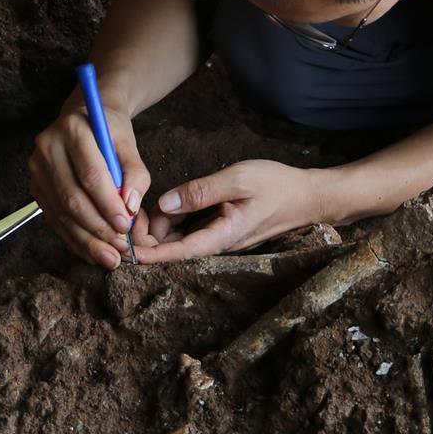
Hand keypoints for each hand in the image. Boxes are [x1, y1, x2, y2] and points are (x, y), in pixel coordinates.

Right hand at [30, 88, 149, 267]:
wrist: (85, 115)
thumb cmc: (109, 129)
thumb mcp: (128, 142)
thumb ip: (135, 172)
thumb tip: (130, 206)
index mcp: (72, 129)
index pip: (90, 175)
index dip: (107, 204)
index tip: (125, 225)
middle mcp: (47, 148)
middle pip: (72, 197)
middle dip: (97, 227)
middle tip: (119, 247)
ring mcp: (37, 169)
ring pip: (62, 213)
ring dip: (86, 239)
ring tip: (109, 257)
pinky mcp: (36, 188)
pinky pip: (55, 218)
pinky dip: (74, 238)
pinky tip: (91, 252)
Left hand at [134, 159, 319, 261]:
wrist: (306, 196)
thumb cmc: (276, 185)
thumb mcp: (239, 179)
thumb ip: (201, 191)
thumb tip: (165, 202)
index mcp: (221, 236)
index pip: (178, 252)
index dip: (150, 254)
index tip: (126, 252)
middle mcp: (217, 242)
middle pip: (174, 247)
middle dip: (151, 234)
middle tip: (138, 210)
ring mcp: (219, 237)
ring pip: (181, 238)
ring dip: (163, 227)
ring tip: (155, 204)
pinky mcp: (220, 229)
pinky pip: (191, 230)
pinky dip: (175, 221)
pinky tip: (171, 205)